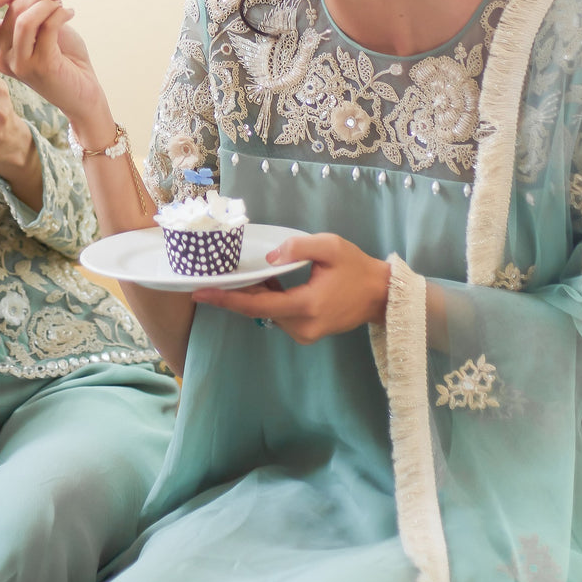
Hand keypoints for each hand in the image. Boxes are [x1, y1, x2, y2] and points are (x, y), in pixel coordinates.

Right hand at [0, 0, 105, 126]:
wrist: (84, 91)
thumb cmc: (63, 57)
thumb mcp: (39, 22)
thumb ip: (18, 0)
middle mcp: (2, 56)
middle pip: (10, 9)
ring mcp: (19, 63)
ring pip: (25, 18)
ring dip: (49, 1)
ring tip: (64, 4)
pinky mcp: (40, 66)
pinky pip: (46, 26)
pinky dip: (60, 12)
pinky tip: (70, 13)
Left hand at [192, 233, 390, 343]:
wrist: (381, 295)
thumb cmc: (357, 268)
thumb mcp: (331, 247)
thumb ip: (298, 248)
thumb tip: (270, 257)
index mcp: (305, 306)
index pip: (257, 305)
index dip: (226, 299)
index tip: (201, 293)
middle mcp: (301, 326)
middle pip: (257, 311)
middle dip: (232, 296)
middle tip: (207, 283)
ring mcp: (304, 334)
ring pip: (267, 314)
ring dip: (253, 296)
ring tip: (239, 277)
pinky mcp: (307, 334)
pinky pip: (278, 316)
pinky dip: (268, 301)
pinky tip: (264, 284)